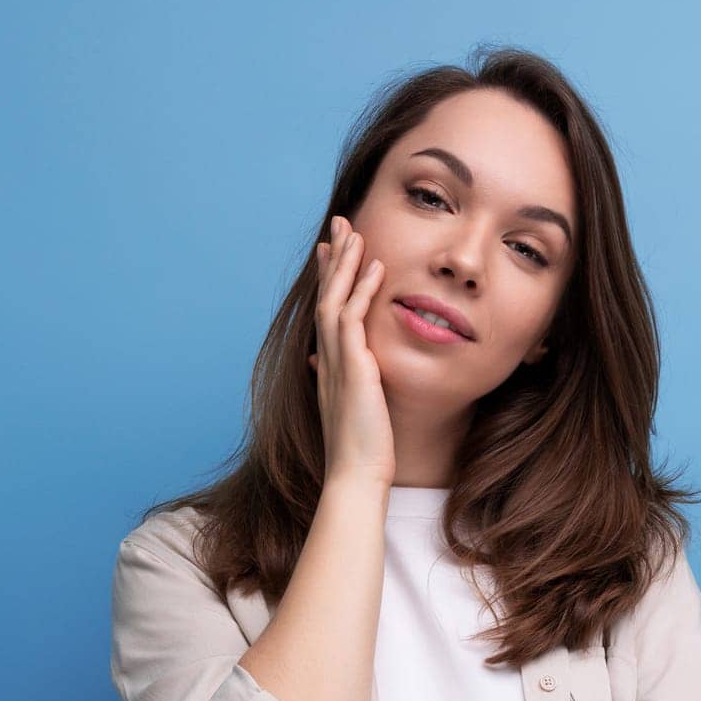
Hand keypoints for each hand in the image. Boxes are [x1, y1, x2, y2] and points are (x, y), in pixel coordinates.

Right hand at [310, 214, 395, 490]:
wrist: (355, 476)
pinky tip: (375, 267)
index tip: (330, 252)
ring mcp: (336, 362)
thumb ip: (345, 387)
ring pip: (335, 300)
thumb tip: (328, 371)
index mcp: (329, 368)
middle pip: (326, 297)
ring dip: (345, 264)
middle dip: (333, 259)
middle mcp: (327, 360)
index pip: (327, 314)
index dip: (328, 281)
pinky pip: (354, 319)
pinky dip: (362, 291)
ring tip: (355, 232)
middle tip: (339, 225)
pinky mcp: (352, 369)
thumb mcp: (354, 412)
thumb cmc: (360, 452)